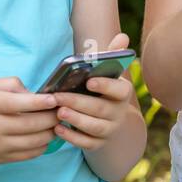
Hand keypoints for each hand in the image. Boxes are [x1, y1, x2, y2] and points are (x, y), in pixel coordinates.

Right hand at [0, 77, 58, 165]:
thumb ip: (10, 85)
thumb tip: (34, 94)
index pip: (18, 103)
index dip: (40, 102)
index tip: (54, 99)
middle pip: (30, 124)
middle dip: (51, 118)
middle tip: (62, 111)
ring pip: (33, 142)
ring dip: (50, 133)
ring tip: (57, 124)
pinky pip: (28, 155)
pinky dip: (42, 147)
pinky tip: (45, 137)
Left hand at [51, 33, 136, 150]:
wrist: (108, 121)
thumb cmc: (101, 90)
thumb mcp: (106, 74)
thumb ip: (111, 56)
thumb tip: (123, 38)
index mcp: (122, 93)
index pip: (119, 89)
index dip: (105, 85)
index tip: (89, 80)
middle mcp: (119, 112)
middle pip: (100, 108)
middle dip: (78, 102)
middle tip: (58, 97)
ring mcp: (110, 129)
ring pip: (94, 127)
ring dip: (75, 119)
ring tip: (58, 112)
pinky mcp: (99, 143)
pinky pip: (87, 143)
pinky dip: (72, 137)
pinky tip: (58, 129)